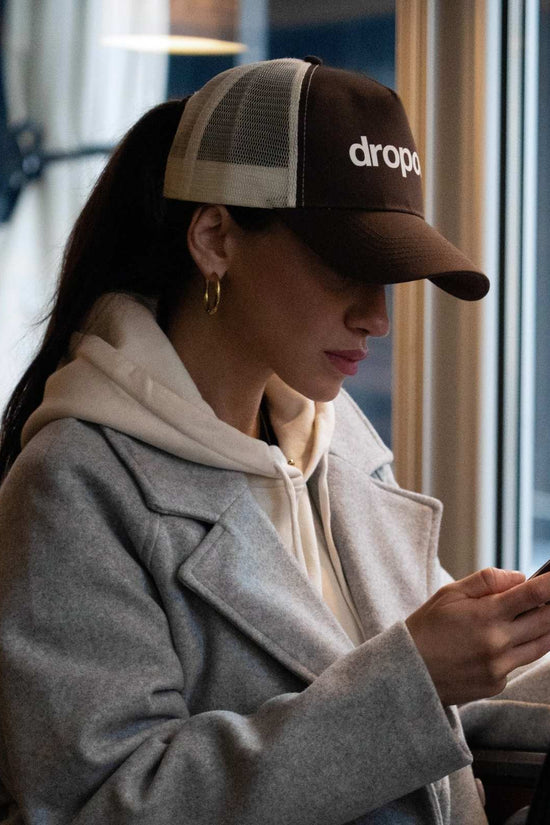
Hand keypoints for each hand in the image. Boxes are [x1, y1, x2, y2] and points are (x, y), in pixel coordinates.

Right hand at [405, 567, 549, 705]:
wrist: (407, 672)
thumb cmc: (426, 627)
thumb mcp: (450, 593)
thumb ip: (487, 581)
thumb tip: (521, 578)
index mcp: (486, 615)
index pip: (534, 595)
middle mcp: (498, 643)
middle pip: (547, 621)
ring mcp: (500, 667)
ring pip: (542, 645)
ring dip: (545, 628)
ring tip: (537, 616)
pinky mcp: (497, 684)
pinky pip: (519, 663)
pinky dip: (518, 650)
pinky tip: (500, 643)